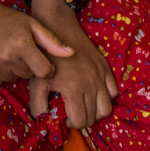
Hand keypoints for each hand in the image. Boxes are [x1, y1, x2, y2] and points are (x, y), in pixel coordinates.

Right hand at [0, 0, 73, 87]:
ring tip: (3, 51)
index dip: (45, 68)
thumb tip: (72, 54)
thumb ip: (51, 40)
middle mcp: (6, 58)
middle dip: (27, 65)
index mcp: (22, 44)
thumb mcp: (30, 23)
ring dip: (12, 70)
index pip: (44, 72)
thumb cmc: (4, 18)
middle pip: (28, 76)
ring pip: (13, 79)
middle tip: (16, 49)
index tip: (40, 59)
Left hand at [27, 0, 118, 129]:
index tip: (64, 116)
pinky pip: (114, 91)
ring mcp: (100, 75)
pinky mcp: (105, 67)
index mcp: (73, 89)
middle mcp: (91, 84)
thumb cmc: (44, 56)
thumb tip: (44, 122)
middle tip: (72, 111)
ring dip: (96, 111)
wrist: (57, 27)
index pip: (80, 121)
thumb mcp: (36, 82)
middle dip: (83, 119)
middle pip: (94, 117)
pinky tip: (92, 91)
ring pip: (107, 108)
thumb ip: (38, 106)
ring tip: (84, 103)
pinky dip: (105, 96)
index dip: (71, 123)